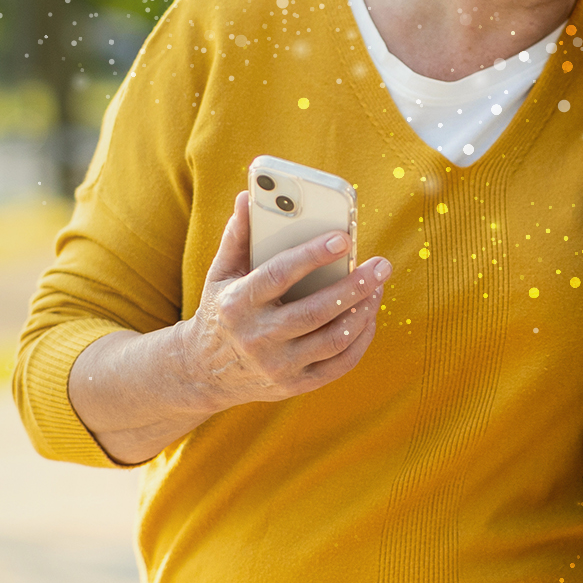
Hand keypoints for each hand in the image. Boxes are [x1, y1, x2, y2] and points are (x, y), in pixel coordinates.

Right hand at [64, 193, 390, 464]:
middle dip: (353, 287)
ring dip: (362, 312)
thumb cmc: (220, 311)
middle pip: (315, 312)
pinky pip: (337, 366)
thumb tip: (248, 197)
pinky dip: (359, 341)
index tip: (343, 237)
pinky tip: (368, 316)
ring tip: (377, 286)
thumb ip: (237, 236)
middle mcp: (256, 338)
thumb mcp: (220, 274)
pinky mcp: (293, 386)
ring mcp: (276, 366)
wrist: (202, 373)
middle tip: (381, 265)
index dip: (311, 255)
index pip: (278, 275)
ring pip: (332, 340)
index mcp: (237, 304)